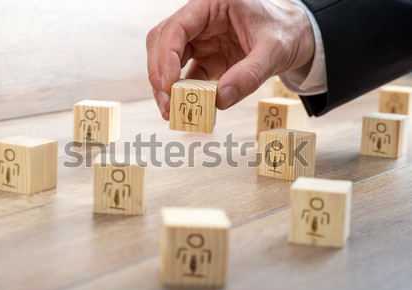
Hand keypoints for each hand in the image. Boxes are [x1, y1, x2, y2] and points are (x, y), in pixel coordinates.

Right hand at [146, 0, 314, 119]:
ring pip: (168, 60)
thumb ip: (249, 74)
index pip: (176, 27)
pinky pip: (186, 76)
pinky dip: (182, 93)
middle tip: (167, 104)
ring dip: (166, 87)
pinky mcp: (205, 59)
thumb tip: (219, 101)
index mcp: (211, 5)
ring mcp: (200, 41)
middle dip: (159, 74)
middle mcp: (199, 21)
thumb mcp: (274, 50)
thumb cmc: (285, 31)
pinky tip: (184, 110)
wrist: (296, 36)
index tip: (169, 85)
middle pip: (162, 43)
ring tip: (170, 112)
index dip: (166, 56)